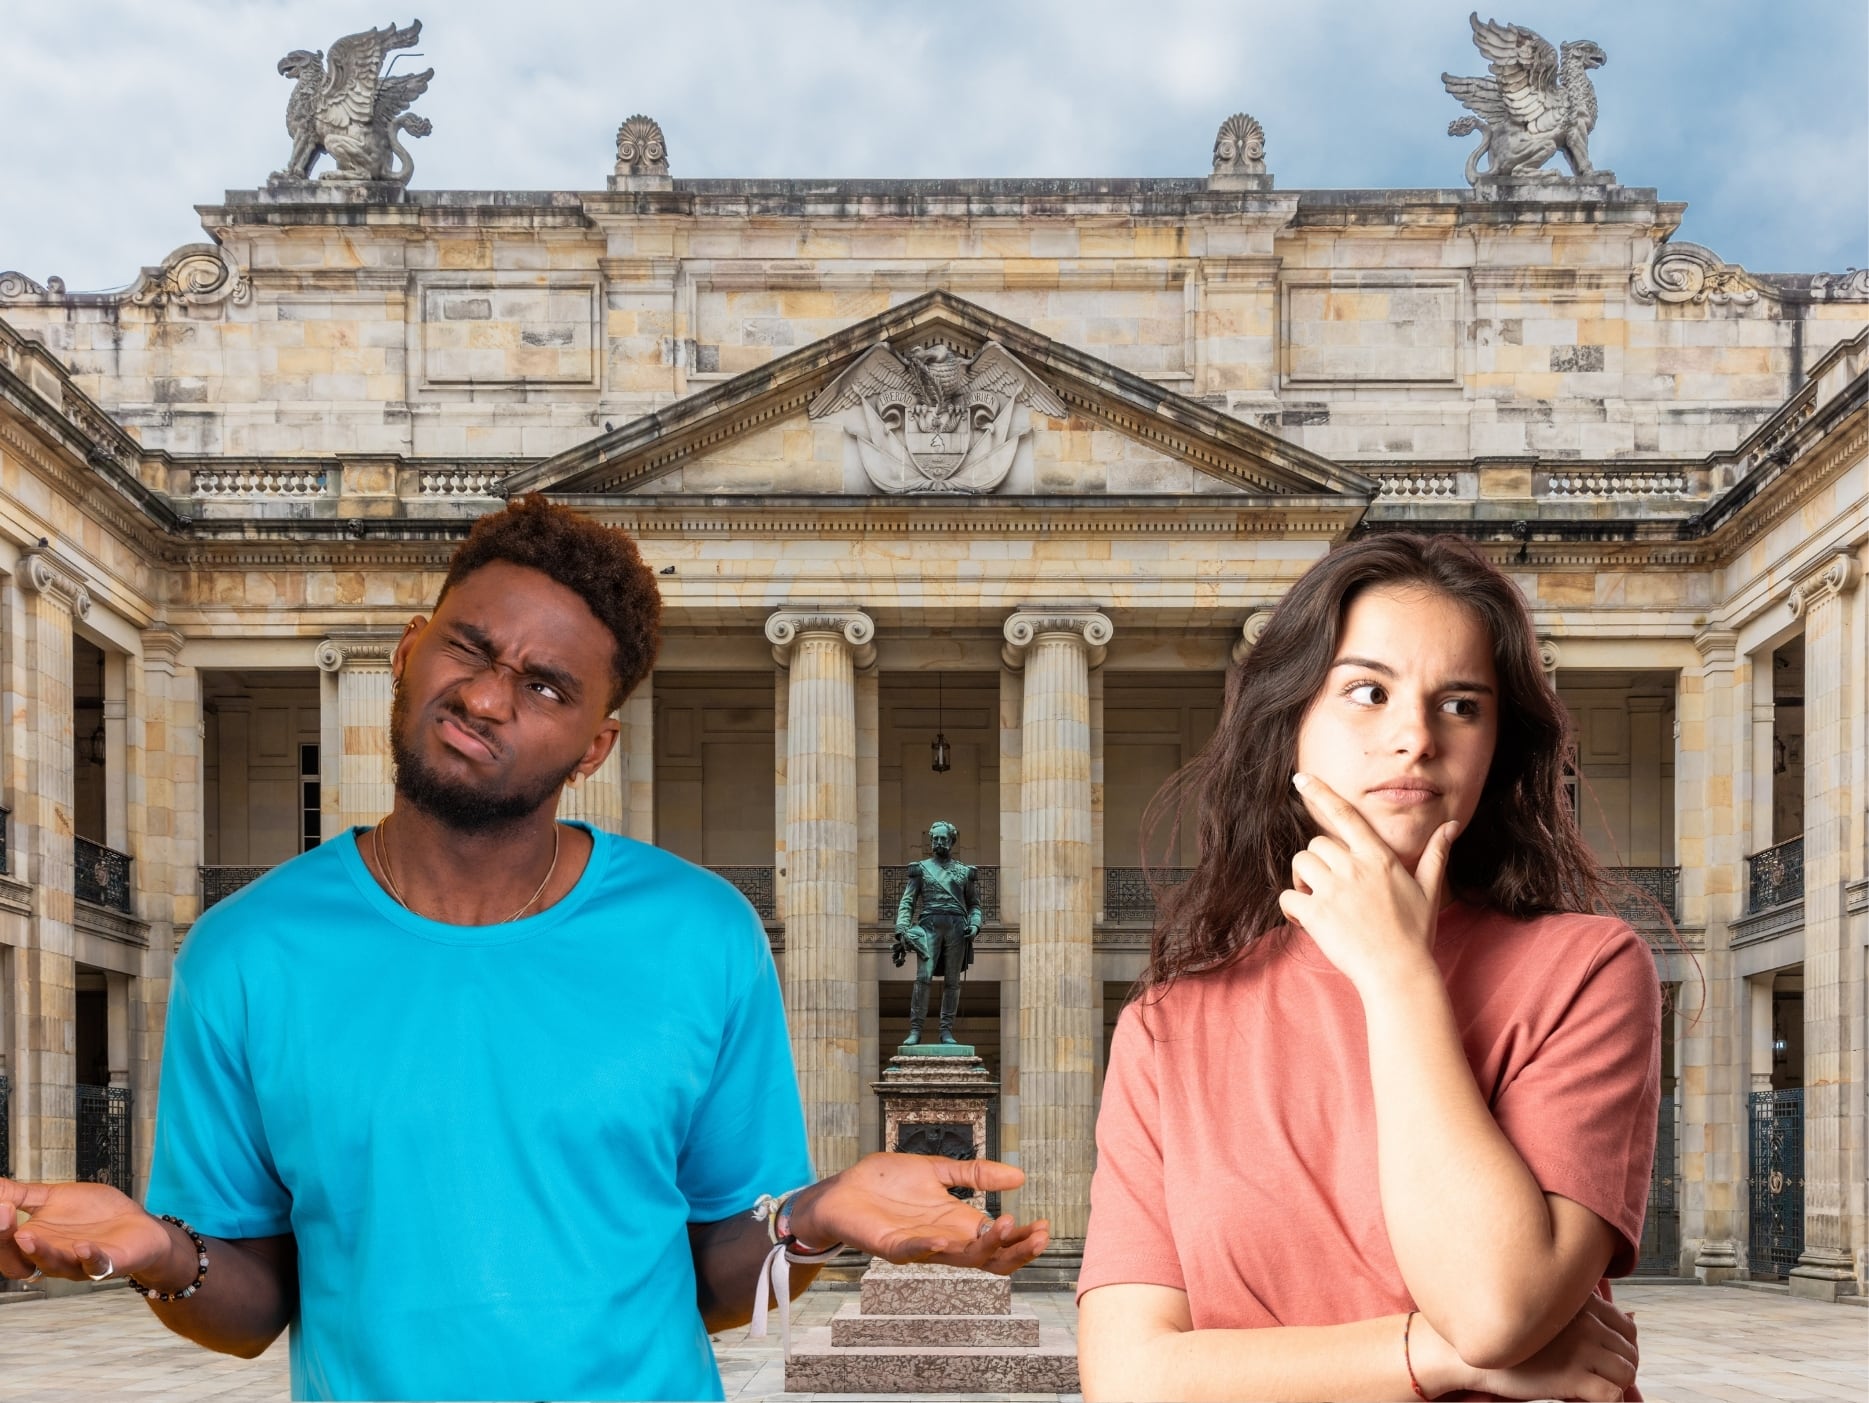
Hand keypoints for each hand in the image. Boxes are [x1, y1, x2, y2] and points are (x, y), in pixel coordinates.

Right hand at [1, 1177, 180, 1286]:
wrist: (138, 1226)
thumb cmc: (94, 1215)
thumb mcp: (54, 1198)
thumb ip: (21, 1195)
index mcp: (35, 1243)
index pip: (5, 1245)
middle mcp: (52, 1258)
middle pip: (20, 1261)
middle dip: (6, 1242)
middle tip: (3, 1215)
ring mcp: (80, 1263)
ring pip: (54, 1265)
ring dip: (40, 1252)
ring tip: (25, 1235)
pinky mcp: (109, 1263)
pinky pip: (96, 1266)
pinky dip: (89, 1257)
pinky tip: (82, 1246)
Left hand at [787, 1152, 1048, 1274]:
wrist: (843, 1188)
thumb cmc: (886, 1183)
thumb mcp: (938, 1170)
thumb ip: (975, 1174)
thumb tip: (1019, 1176)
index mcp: (957, 1222)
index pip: (998, 1239)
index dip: (1022, 1237)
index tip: (1044, 1226)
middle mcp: (944, 1238)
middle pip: (989, 1257)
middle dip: (1016, 1249)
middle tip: (1038, 1234)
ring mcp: (919, 1245)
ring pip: (960, 1258)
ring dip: (985, 1246)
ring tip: (1007, 1225)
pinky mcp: (891, 1245)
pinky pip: (913, 1251)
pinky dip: (929, 1246)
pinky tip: (946, 1238)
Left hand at [1276, 773, 1457, 992]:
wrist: (1399, 973)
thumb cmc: (1415, 933)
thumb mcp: (1429, 889)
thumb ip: (1435, 853)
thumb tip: (1452, 826)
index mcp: (1379, 858)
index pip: (1345, 815)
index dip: (1320, 793)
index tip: (1300, 777)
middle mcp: (1354, 868)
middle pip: (1316, 844)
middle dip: (1318, 862)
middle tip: (1331, 888)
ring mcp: (1334, 890)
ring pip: (1300, 864)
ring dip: (1303, 881)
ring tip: (1321, 903)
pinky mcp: (1316, 913)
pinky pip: (1288, 896)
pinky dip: (1292, 907)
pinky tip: (1307, 921)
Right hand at [1468, 1294, 1638, 1400]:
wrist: (1473, 1355)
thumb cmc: (1511, 1336)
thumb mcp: (1550, 1315)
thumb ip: (1587, 1313)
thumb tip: (1632, 1317)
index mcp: (1580, 1303)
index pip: (1627, 1326)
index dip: (1624, 1346)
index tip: (1607, 1357)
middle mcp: (1585, 1322)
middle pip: (1631, 1352)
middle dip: (1622, 1367)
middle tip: (1600, 1376)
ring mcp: (1580, 1349)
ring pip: (1627, 1374)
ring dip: (1615, 1385)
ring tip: (1593, 1387)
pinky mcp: (1573, 1377)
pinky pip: (1612, 1396)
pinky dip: (1606, 1401)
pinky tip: (1585, 1398)